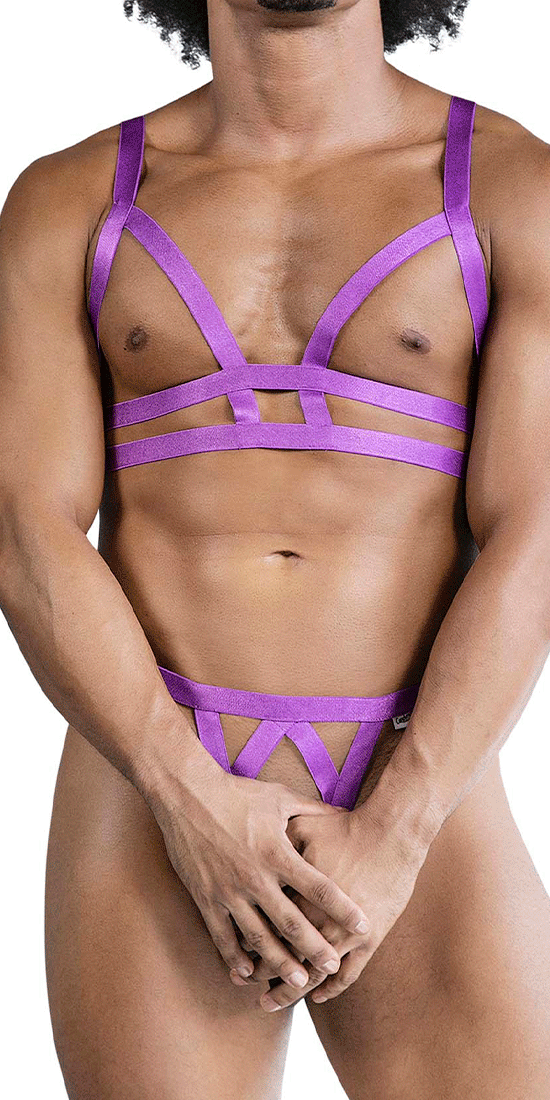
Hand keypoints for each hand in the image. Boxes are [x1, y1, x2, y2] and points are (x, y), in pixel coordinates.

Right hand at [148, 760, 369, 991]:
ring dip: (280, 962)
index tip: (363, 925)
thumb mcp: (279, 797)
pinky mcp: (206, 897)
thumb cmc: (237, 793)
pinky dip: (235, 957)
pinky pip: (222, 935)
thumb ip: (312, 810)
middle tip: (333, 965)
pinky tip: (247, 973)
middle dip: (315, 948)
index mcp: (277, 853)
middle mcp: (255, 877)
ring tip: (299, 982)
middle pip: (292, 922)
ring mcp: (229, 891)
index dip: (343, 908)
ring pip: (258, 937)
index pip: (319, 887)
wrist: (187, 794)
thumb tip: (344, 810)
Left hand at [250, 801, 430, 1010]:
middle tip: (243, 982)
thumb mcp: (303, 827)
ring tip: (271, 1002)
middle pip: (283, 957)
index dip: (247, 945)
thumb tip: (252, 842)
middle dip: (261, 973)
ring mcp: (345, 934)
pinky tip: (317, 996)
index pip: (266, 928)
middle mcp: (318, 920)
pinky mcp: (370, 939)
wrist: (392, 834)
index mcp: (297, 894)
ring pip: (311, 974)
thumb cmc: (346, 828)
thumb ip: (276, 840)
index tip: (236, 956)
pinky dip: (331, 989)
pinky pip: (348, 975)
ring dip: (289, 991)